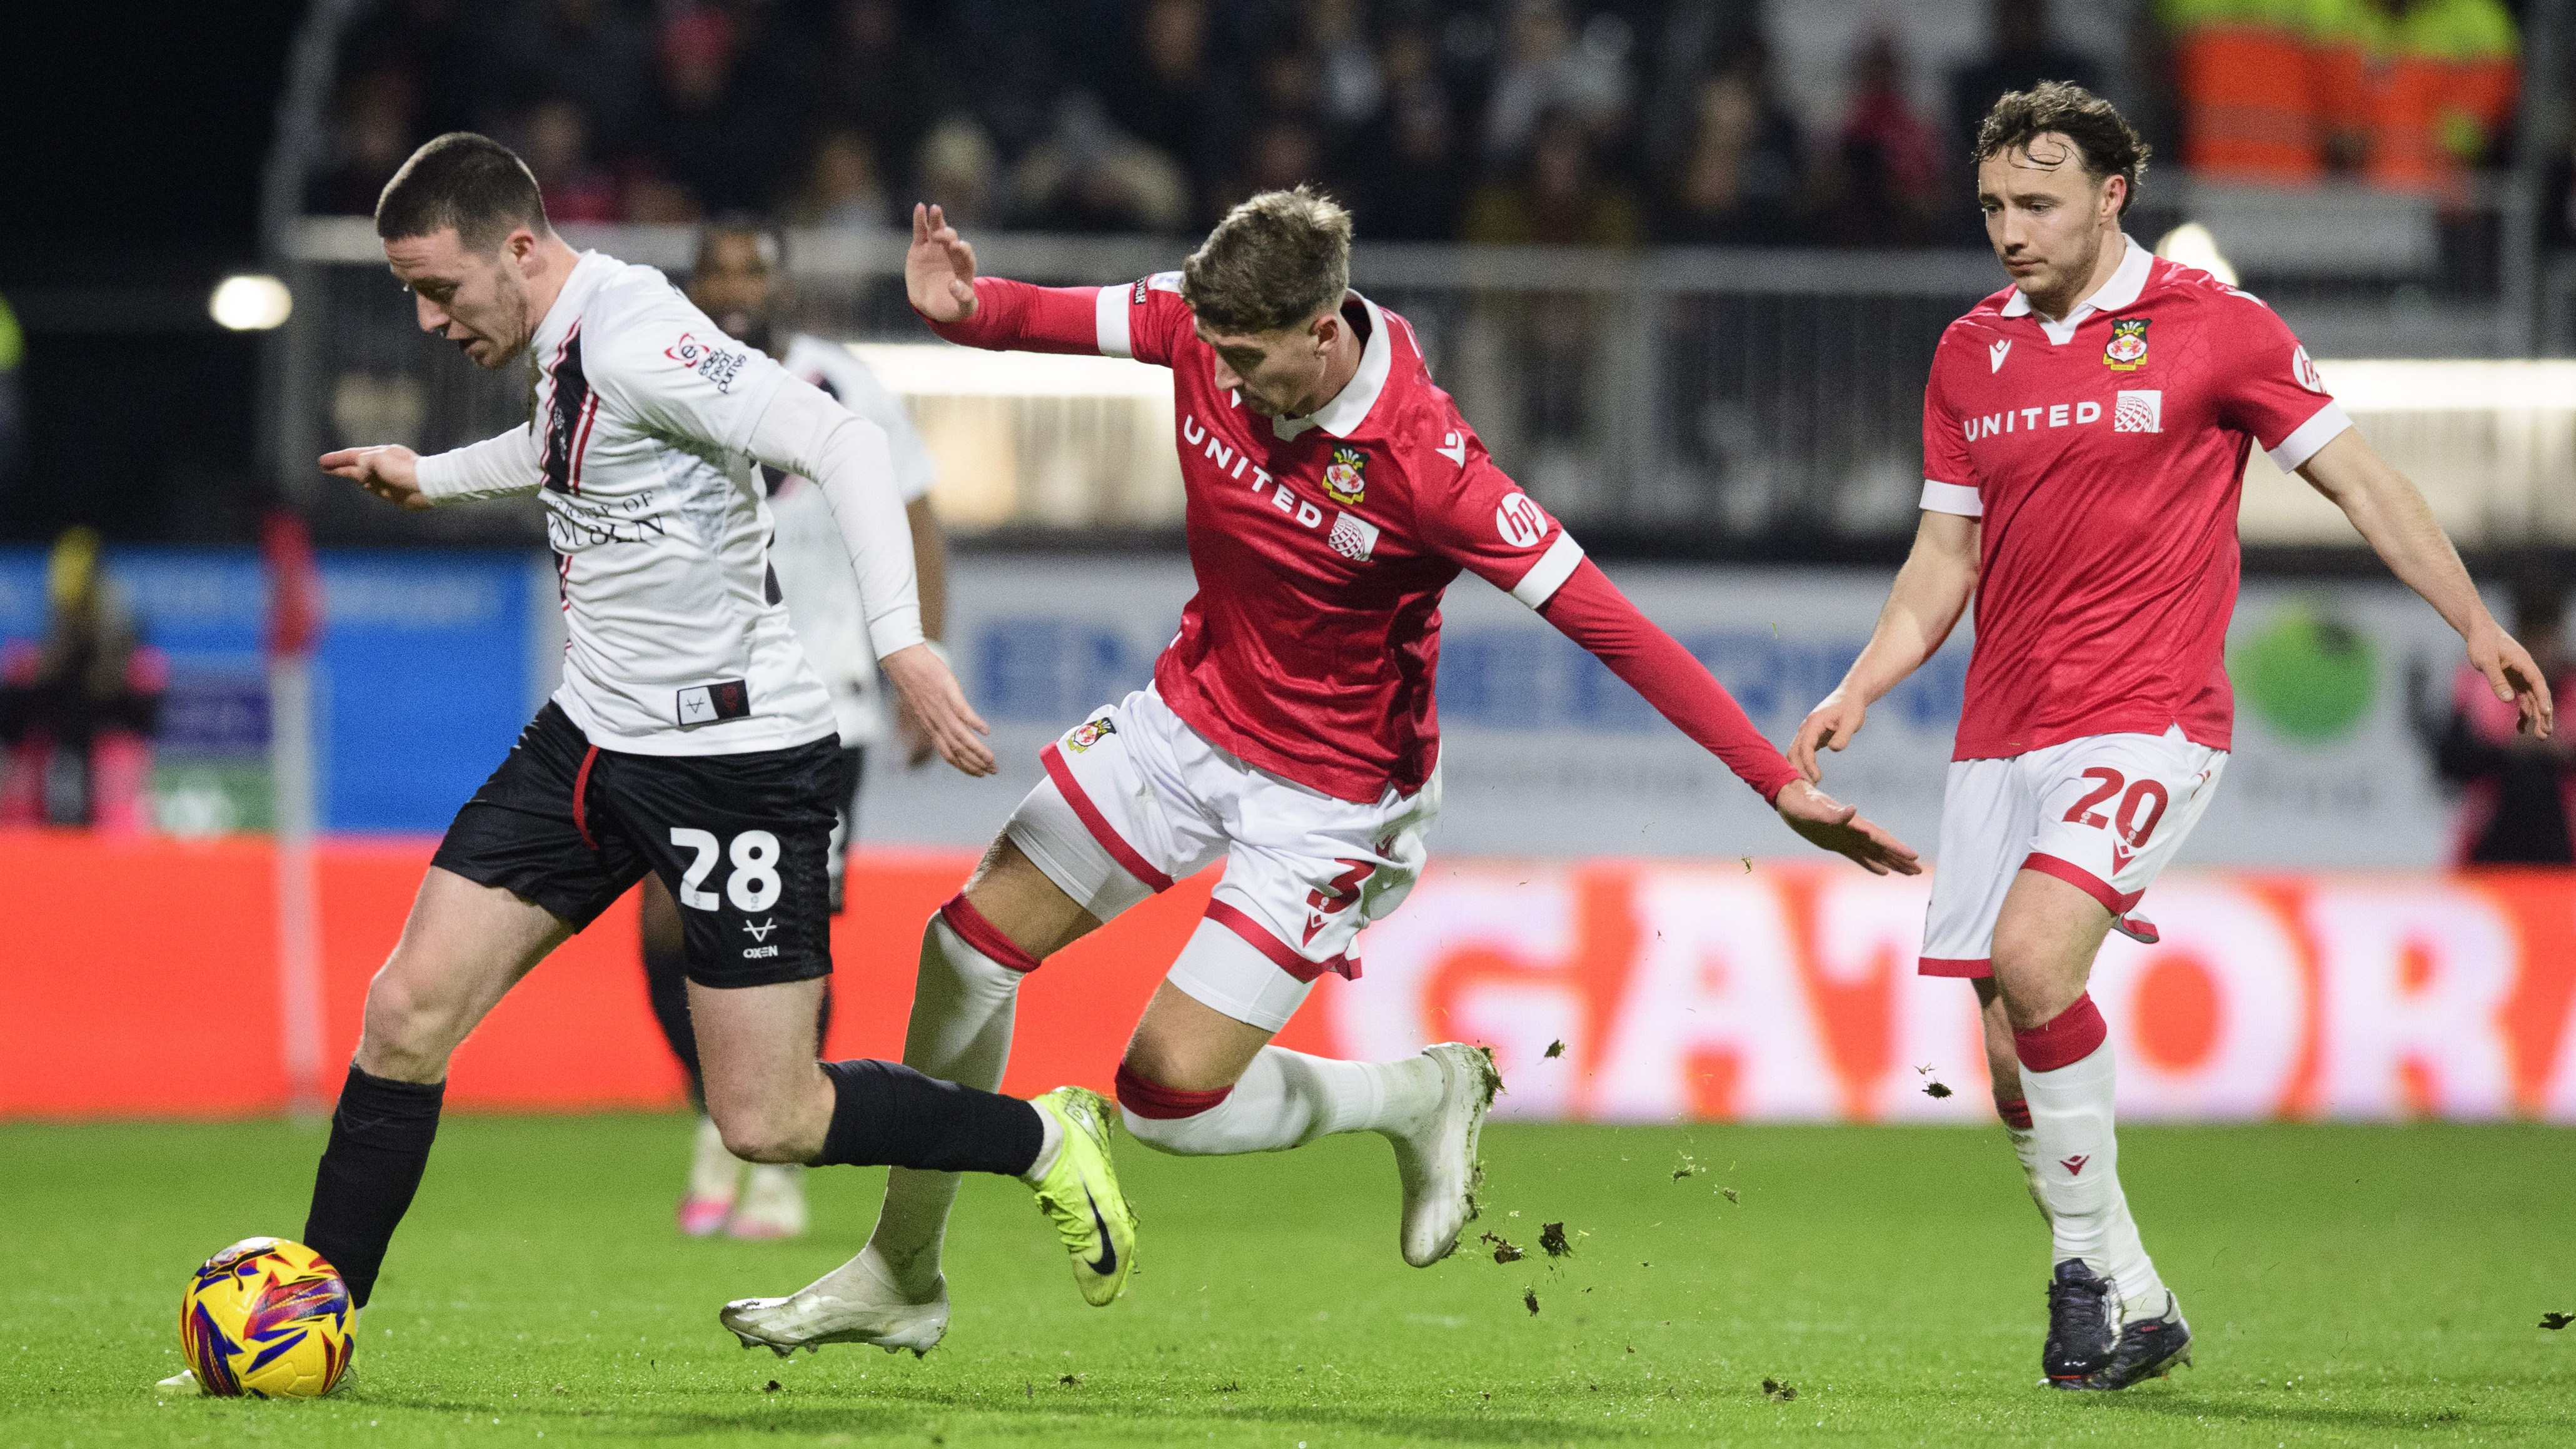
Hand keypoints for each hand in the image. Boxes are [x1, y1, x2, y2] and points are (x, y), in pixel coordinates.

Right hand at [320, 446, 428, 509]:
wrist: (427, 486)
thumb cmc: (405, 470)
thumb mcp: (380, 460)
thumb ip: (365, 461)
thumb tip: (360, 470)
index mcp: (380, 453)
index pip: (352, 455)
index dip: (336, 459)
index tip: (322, 461)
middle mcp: (381, 464)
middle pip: (354, 464)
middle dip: (338, 465)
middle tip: (322, 465)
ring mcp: (384, 477)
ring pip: (360, 474)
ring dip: (346, 472)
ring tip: (331, 471)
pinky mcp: (389, 490)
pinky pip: (369, 484)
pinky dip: (360, 481)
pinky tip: (355, 479)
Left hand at [880, 642, 995, 776]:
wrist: (901, 660)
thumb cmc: (912, 679)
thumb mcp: (922, 704)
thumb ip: (935, 717)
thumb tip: (947, 723)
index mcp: (930, 726)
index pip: (948, 754)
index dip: (964, 767)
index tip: (979, 774)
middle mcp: (935, 722)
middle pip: (957, 750)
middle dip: (976, 764)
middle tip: (993, 771)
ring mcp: (941, 708)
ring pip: (960, 736)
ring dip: (977, 750)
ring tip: (992, 759)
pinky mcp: (947, 692)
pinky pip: (962, 712)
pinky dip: (974, 723)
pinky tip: (986, 731)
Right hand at [906, 203, 979, 322]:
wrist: (931, 305)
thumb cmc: (951, 307)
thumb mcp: (962, 308)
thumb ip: (964, 299)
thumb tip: (955, 286)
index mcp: (964, 266)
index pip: (966, 254)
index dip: (963, 249)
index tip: (957, 247)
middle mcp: (951, 254)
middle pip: (953, 239)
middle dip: (949, 235)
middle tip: (943, 236)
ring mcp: (935, 249)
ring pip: (938, 230)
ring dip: (937, 219)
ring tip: (935, 209)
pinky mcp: (920, 248)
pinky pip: (921, 232)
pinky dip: (920, 220)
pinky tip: (920, 207)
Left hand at [1774, 778, 1921, 875]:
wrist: (1791, 800)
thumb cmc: (1803, 804)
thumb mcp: (1816, 810)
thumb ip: (1835, 814)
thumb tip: (1853, 810)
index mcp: (1853, 825)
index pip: (1880, 838)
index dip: (1896, 847)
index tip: (1914, 856)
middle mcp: (1854, 832)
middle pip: (1882, 848)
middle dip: (1900, 859)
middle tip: (1919, 871)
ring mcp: (1848, 839)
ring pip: (1875, 853)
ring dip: (1892, 862)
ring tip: (1910, 872)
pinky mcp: (1838, 844)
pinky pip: (1860, 857)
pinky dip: (1872, 864)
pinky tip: (1884, 871)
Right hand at [1788, 688, 1867, 783]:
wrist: (1850, 696)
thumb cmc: (1852, 707)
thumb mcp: (1852, 720)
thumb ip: (1843, 735)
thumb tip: (1834, 749)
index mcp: (1813, 723)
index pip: (1805, 746)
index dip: (1808, 763)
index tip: (1817, 778)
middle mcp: (1806, 728)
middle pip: (1794, 752)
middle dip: (1798, 770)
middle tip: (1808, 789)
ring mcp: (1807, 733)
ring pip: (1795, 753)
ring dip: (1798, 769)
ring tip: (1809, 787)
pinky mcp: (1811, 738)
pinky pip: (1802, 753)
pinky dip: (1803, 766)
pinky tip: (1810, 778)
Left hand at [2466, 620, 2554, 737]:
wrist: (2478, 632)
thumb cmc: (2482, 643)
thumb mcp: (2486, 661)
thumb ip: (2496, 680)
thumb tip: (2508, 700)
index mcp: (2524, 663)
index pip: (2537, 683)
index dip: (2543, 699)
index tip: (2546, 713)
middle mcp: (2526, 671)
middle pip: (2538, 695)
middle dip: (2543, 715)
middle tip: (2546, 734)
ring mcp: (2521, 676)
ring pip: (2532, 700)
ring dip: (2535, 717)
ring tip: (2539, 736)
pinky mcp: (2513, 681)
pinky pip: (2521, 699)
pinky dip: (2522, 713)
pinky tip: (2520, 728)